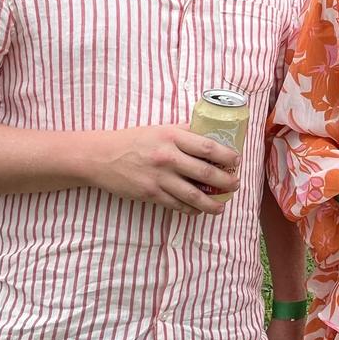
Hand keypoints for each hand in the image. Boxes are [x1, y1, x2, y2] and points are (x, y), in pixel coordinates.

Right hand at [86, 124, 240, 214]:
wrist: (101, 157)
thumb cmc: (134, 140)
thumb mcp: (161, 129)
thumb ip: (184, 132)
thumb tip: (211, 134)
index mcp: (172, 137)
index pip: (207, 147)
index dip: (227, 156)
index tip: (237, 161)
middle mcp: (167, 157)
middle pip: (205, 173)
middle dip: (226, 181)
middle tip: (236, 184)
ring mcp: (159, 178)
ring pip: (193, 195)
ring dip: (212, 203)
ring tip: (223, 206)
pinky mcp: (150, 194)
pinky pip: (177, 204)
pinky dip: (191, 209)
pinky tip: (199, 209)